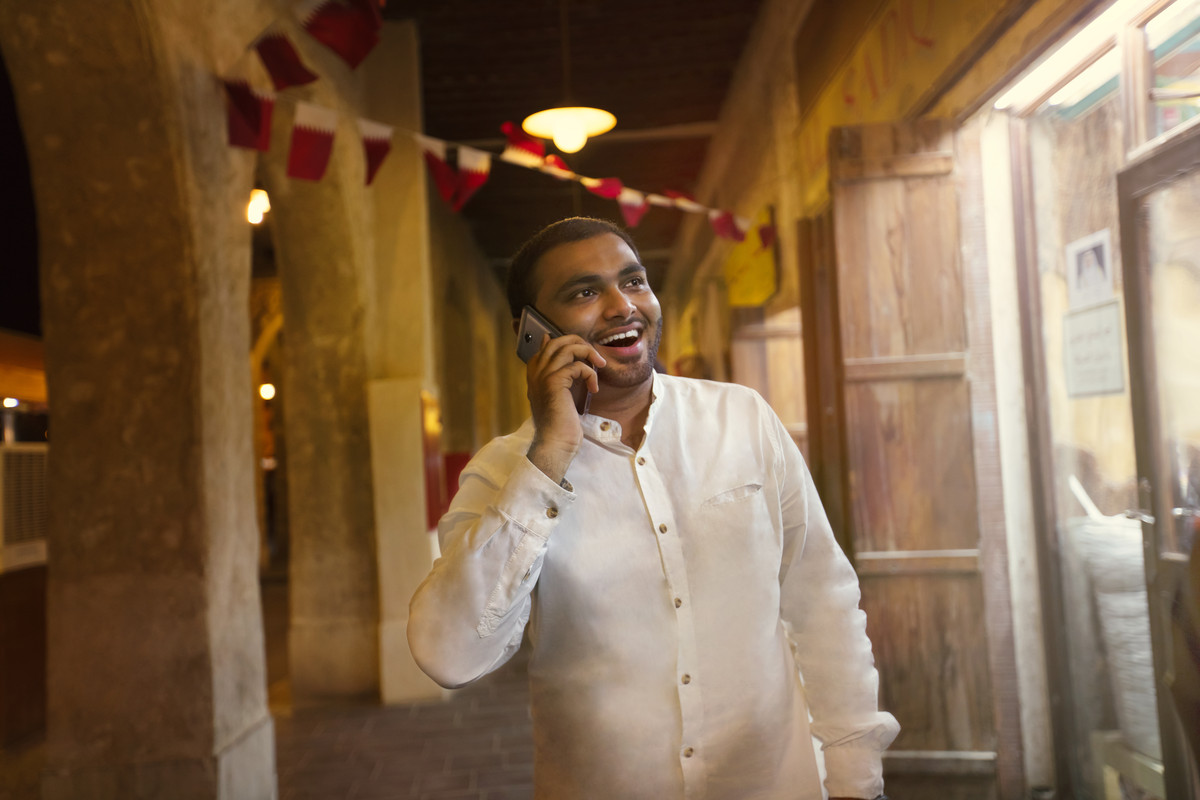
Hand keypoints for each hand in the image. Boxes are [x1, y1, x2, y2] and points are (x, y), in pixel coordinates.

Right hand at [525, 333, 603, 483]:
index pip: (547, 346)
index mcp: (534, 374)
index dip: (566, 344)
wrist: (555, 443)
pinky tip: (594, 388)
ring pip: (567, 348)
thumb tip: (569, 368)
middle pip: (557, 341)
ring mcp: (543, 376)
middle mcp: (536, 372)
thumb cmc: (559, 424)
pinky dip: (591, 374)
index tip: (580, 350)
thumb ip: (558, 377)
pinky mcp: (554, 382)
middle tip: (593, 356)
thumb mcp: (557, 396)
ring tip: (599, 365)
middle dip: (579, 343)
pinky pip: (578, 366)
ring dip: (588, 353)